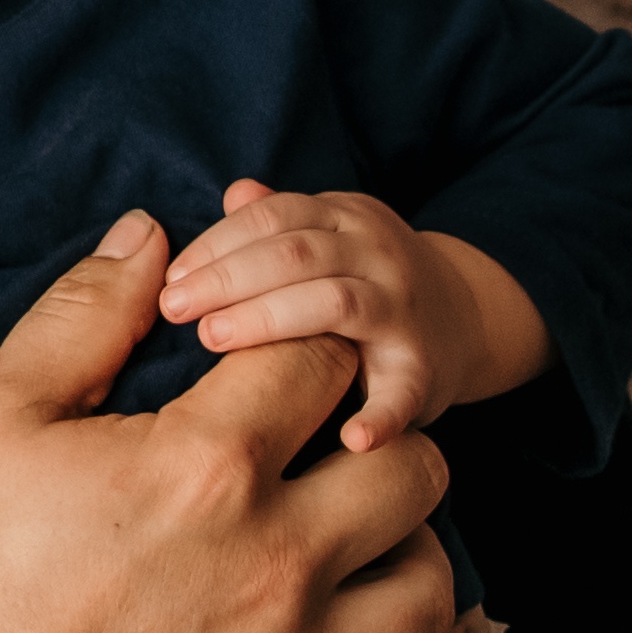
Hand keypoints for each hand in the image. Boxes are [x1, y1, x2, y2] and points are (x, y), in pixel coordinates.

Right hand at [0, 214, 467, 632]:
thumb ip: (82, 317)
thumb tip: (151, 234)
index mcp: (202, 465)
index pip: (322, 362)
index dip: (300, 347)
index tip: (269, 369)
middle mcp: (273, 562)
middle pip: (410, 463)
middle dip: (369, 437)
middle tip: (320, 450)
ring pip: (433, 576)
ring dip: (403, 543)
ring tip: (352, 537)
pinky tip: (389, 621)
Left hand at [160, 181, 525, 452]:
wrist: (463, 318)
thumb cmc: (364, 278)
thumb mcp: (327, 235)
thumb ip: (278, 220)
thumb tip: (233, 193)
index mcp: (343, 220)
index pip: (272, 218)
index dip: (215, 244)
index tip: (168, 277)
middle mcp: (377, 255)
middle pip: (295, 254)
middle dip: (228, 278)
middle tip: (173, 307)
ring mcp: (403, 310)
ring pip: (336, 302)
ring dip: (270, 320)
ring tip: (214, 340)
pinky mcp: (425, 369)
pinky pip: (403, 391)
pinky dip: (379, 416)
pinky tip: (349, 439)